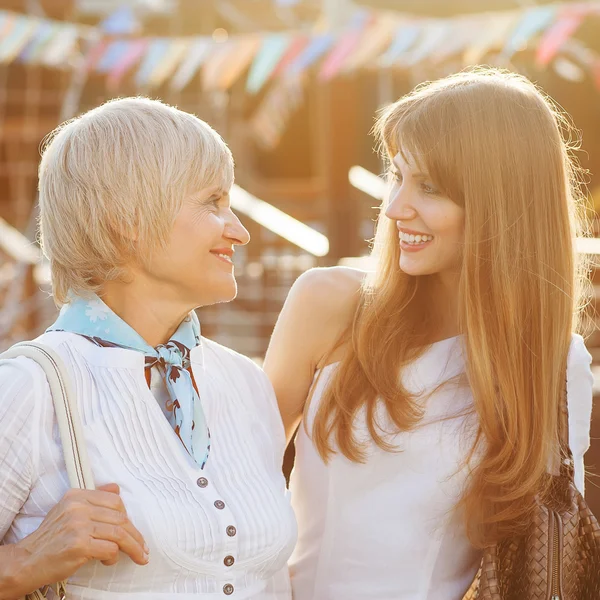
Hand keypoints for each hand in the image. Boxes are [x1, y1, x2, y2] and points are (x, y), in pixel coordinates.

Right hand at [13, 484, 147, 592]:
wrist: (26, 561)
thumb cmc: (50, 539)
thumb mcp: (68, 511)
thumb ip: (93, 499)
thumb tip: (116, 488)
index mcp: (77, 495)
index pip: (114, 501)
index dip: (127, 516)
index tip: (132, 529)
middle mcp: (78, 507)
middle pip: (120, 518)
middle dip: (135, 534)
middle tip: (142, 547)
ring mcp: (78, 526)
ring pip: (119, 534)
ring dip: (132, 547)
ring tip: (138, 556)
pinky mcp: (79, 545)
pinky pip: (110, 549)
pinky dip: (114, 557)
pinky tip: (107, 561)